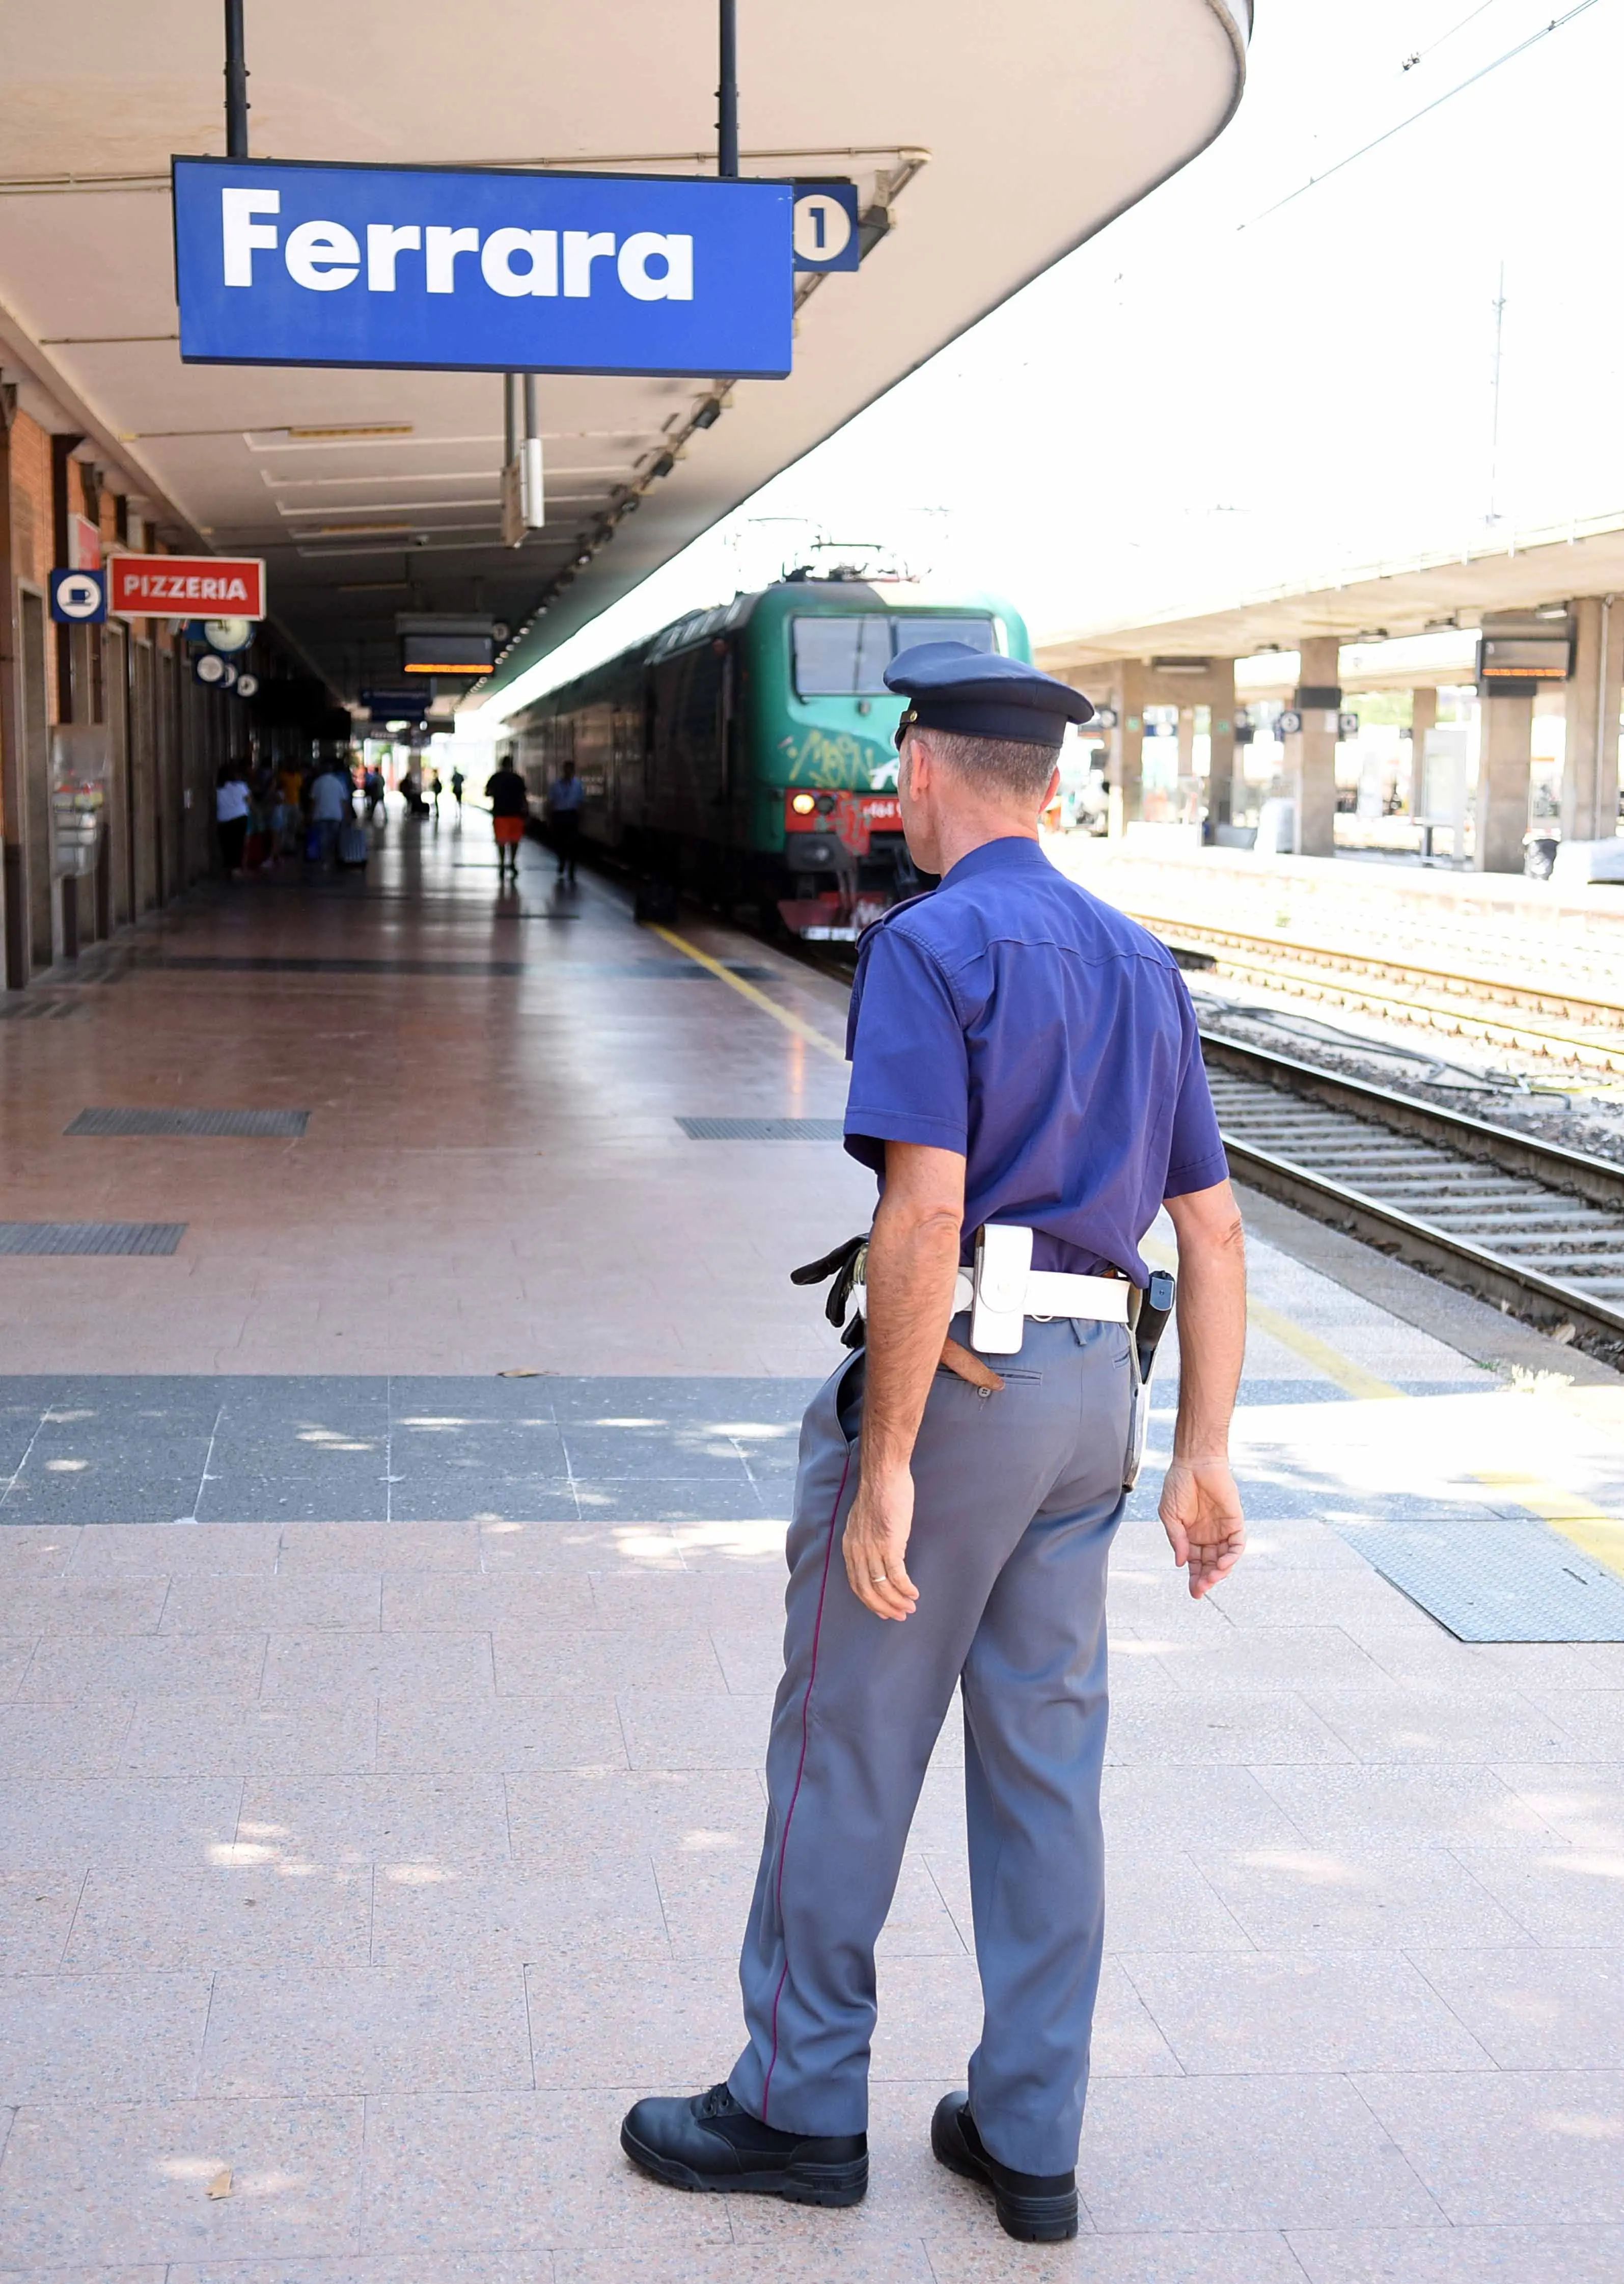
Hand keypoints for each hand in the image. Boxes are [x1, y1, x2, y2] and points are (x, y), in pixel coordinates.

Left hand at [842, 1464, 919, 1620]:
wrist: (883, 1477)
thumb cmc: (877, 1494)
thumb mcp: (862, 1521)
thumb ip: (865, 1539)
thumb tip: (876, 1553)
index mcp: (849, 1546)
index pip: (856, 1583)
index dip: (869, 1601)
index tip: (882, 1611)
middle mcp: (857, 1551)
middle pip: (867, 1590)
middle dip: (883, 1607)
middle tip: (899, 1615)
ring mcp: (872, 1549)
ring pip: (883, 1586)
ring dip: (897, 1601)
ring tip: (910, 1607)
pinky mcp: (889, 1545)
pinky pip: (897, 1575)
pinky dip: (905, 1588)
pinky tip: (914, 1593)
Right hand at [1159, 1457, 1245, 1598]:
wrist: (1194, 1462)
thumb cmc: (1178, 1484)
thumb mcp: (1169, 1515)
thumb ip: (1177, 1539)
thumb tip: (1181, 1563)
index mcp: (1191, 1536)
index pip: (1195, 1563)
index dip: (1195, 1579)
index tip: (1194, 1593)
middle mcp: (1208, 1536)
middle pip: (1210, 1565)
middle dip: (1206, 1579)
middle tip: (1201, 1589)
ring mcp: (1222, 1530)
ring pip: (1224, 1558)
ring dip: (1219, 1571)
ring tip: (1212, 1578)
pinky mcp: (1234, 1522)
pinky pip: (1237, 1544)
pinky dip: (1232, 1556)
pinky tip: (1222, 1563)